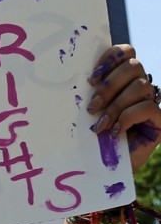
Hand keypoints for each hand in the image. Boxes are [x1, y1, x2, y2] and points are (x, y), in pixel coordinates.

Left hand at [87, 44, 160, 172]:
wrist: (102, 171)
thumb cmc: (90, 140)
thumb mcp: (87, 113)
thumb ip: (88, 93)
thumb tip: (71, 78)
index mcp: (122, 79)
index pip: (125, 52)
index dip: (110, 58)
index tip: (91, 78)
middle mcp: (139, 87)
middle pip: (133, 65)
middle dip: (109, 86)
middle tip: (91, 107)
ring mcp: (151, 102)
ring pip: (140, 86)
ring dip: (115, 105)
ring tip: (99, 125)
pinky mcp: (159, 120)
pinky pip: (147, 107)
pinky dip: (127, 118)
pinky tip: (114, 132)